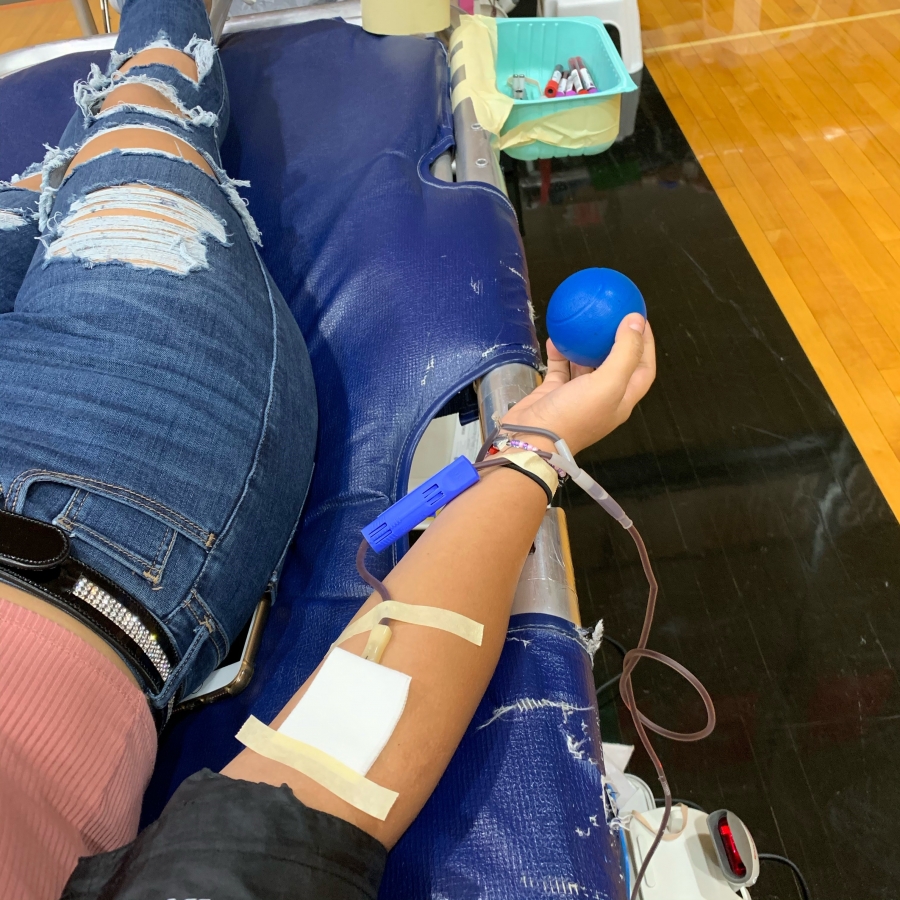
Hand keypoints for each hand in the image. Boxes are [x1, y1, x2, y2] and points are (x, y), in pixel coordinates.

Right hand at [501, 313, 654, 455]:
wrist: (532, 439)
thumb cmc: (574, 415)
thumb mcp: (608, 383)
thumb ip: (625, 351)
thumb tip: (636, 320)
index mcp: (622, 399)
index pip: (643, 368)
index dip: (646, 344)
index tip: (639, 319)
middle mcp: (603, 397)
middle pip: (616, 364)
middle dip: (617, 340)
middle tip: (612, 316)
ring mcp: (578, 395)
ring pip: (587, 364)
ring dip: (587, 345)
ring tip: (586, 322)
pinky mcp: (555, 393)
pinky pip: (559, 367)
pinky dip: (559, 352)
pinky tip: (556, 337)